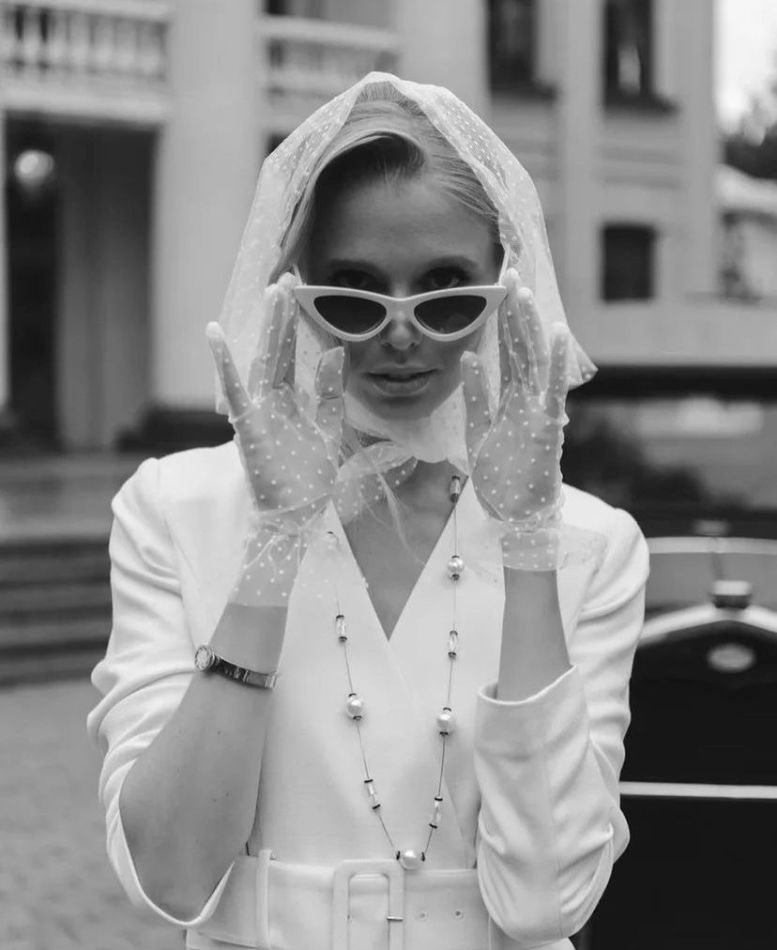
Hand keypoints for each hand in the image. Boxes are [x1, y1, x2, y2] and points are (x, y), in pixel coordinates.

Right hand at [207, 276, 344, 533]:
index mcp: (289, 399)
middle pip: (277, 349)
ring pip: (262, 362)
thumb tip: (338, 352)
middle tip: (286, 277)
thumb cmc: (308, 477)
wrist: (296, 514)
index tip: (298, 290)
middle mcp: (271, 400)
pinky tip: (215, 335)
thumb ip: (331, 392)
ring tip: (270, 294)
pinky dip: (225, 364)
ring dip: (267, 329)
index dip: (295, 322)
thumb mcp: (328, 428)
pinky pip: (236, 392)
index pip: (292, 352)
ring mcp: (258, 411)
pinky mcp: (249, 428)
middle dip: (281, 314)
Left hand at [460, 271, 569, 533]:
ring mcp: (538, 410)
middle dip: (515, 312)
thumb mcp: (477, 431)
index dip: (502, 320)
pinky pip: (551, 389)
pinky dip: (555, 361)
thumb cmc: (501, 476)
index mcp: (509, 398)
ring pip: (534, 360)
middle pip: (520, 347)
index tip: (498, 288)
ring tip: (525, 294)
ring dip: (530, 327)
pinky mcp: (546, 426)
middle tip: (510, 274)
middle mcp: (526, 398)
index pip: (506, 351)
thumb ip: (476, 395)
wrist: (516, 515)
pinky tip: (558, 333)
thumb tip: (467, 357)